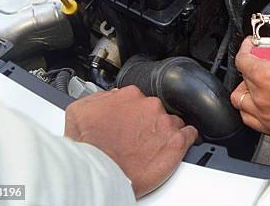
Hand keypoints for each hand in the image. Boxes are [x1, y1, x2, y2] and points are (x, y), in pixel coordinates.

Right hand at [65, 86, 197, 198]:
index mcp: (129, 96)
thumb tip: (109, 98)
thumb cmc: (89, 149)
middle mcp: (150, 106)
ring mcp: (165, 123)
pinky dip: (186, 138)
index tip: (129, 122)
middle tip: (137, 138)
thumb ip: (99, 99)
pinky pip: (190, 134)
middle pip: (155, 110)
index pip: (138, 99)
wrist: (99, 173)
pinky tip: (175, 145)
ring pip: (172, 121)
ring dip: (164, 131)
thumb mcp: (80, 112)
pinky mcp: (176, 143)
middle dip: (148, 122)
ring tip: (153, 146)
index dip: (133, 112)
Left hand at [231, 23, 269, 141]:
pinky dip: (253, 111)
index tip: (253, 45)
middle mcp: (262, 99)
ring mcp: (267, 117)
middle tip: (264, 62)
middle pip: (242, 80)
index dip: (246, 48)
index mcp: (266, 77)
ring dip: (247, 91)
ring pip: (241, 103)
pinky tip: (266, 102)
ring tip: (262, 84)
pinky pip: (252, 121)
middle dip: (250, 68)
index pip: (242, 60)